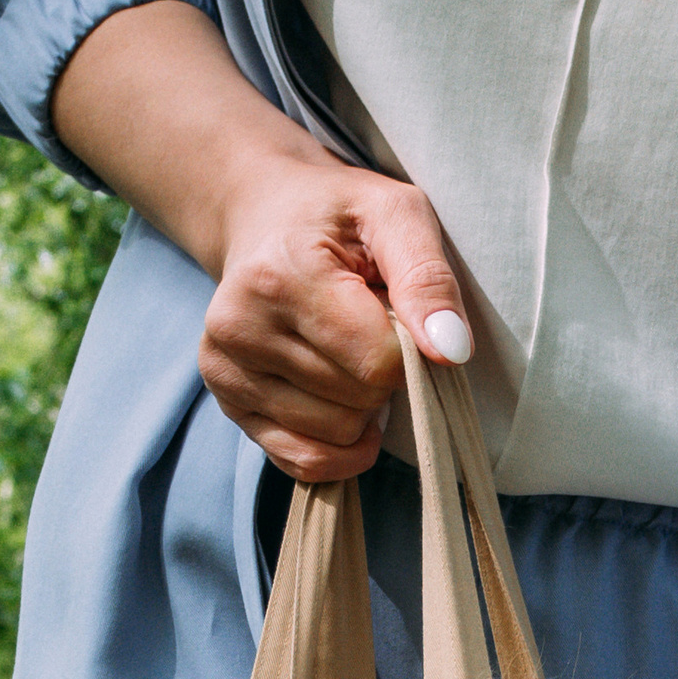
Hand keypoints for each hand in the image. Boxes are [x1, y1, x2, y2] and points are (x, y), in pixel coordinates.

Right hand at [199, 147, 469, 482]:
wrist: (264, 215)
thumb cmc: (338, 216)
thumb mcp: (396, 215)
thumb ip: (429, 279)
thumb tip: (451, 351)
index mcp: (279, 277)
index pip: (378, 363)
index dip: (407, 349)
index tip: (393, 312)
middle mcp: (240, 327)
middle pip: (357, 403)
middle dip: (380, 374)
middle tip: (363, 324)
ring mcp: (226, 371)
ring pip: (336, 436)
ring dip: (360, 405)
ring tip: (342, 348)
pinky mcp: (228, 404)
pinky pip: (305, 463)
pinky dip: (338, 446)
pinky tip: (338, 401)